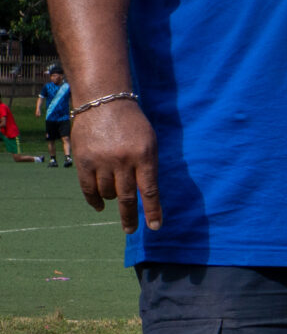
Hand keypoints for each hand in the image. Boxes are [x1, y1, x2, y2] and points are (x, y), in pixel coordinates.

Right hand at [73, 100, 159, 232]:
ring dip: (113, 199)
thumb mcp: (149, 141)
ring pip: (108, 193)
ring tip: (117, 195)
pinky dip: (95, 200)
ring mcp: (102, 161)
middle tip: (131, 230)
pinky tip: (100, 206)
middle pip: (127, 197)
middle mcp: (123, 161)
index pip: (149, 191)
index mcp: (144, 156)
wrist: (103, 103)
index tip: (155, 227)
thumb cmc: (132, 123)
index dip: (153, 211)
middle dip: (130, 217)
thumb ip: (148, 166)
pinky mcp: (83, 161)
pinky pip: (88, 188)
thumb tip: (146, 194)